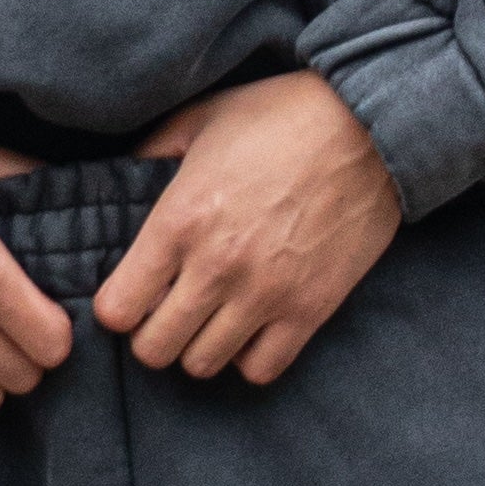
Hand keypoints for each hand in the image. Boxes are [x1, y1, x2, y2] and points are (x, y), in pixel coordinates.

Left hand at [96, 72, 400, 389]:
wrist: (369, 127)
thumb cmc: (280, 116)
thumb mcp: (200, 119)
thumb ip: (150, 154)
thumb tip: (119, 179)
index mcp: (180, 220)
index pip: (116, 309)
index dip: (116, 306)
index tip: (131, 293)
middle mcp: (217, 266)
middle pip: (153, 349)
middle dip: (150, 335)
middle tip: (166, 312)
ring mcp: (266, 294)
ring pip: (202, 365)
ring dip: (197, 346)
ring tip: (208, 319)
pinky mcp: (311, 309)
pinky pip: (261, 369)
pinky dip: (248, 357)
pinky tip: (250, 327)